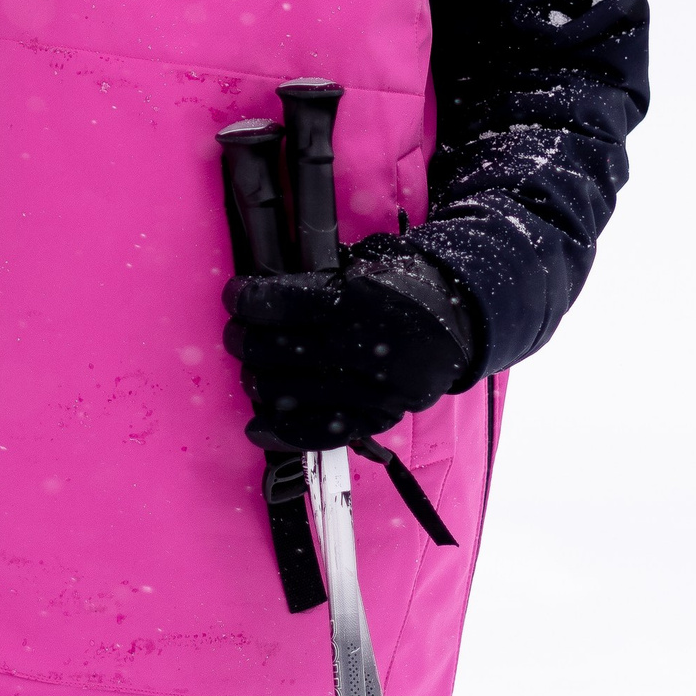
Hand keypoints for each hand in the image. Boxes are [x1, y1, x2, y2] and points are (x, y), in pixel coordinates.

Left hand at [221, 237, 481, 451]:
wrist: (461, 322)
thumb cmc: (401, 283)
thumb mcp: (365, 261)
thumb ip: (316, 276)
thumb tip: (259, 289)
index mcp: (366, 299)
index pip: (288, 304)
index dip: (249, 300)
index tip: (234, 296)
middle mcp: (372, 349)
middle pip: (282, 350)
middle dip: (247, 341)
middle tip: (237, 334)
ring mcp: (378, 391)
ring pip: (293, 394)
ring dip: (259, 383)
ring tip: (252, 371)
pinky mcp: (382, 420)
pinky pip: (323, 433)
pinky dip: (283, 432)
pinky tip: (258, 426)